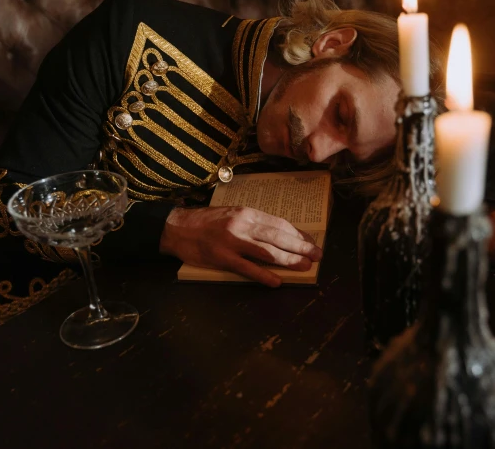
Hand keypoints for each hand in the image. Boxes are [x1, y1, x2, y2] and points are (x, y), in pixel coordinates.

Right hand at [159, 206, 321, 286]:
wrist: (177, 227)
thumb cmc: (206, 222)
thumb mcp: (232, 214)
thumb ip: (253, 223)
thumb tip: (278, 235)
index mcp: (246, 212)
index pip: (279, 223)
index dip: (297, 233)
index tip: (310, 241)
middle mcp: (242, 225)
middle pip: (278, 237)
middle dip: (301, 247)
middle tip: (317, 255)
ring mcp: (232, 241)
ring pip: (267, 252)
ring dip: (289, 260)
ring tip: (305, 266)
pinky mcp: (222, 257)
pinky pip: (247, 268)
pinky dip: (264, 275)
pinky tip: (277, 281)